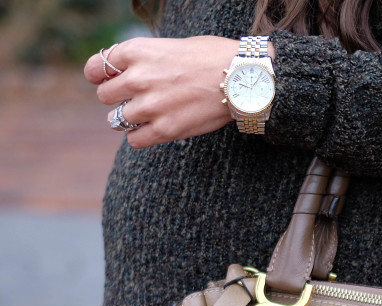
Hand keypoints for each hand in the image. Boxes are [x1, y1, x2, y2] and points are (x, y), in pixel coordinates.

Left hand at [84, 36, 273, 148]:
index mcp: (137, 51)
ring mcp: (150, 106)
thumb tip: (126, 75)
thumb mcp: (169, 46)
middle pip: (105, 96)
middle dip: (117, 98)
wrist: (240, 78)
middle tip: (133, 100)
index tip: (109, 81)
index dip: (100, 75)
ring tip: (145, 116)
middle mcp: (138, 78)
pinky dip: (139, 136)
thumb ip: (144, 60)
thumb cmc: (211, 58)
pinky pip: (135, 140)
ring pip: (117, 120)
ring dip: (127, 119)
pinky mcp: (165, 129)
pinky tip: (152, 130)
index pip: (97, 67)